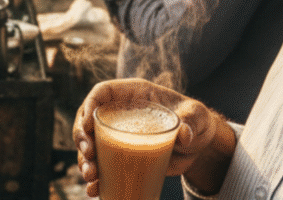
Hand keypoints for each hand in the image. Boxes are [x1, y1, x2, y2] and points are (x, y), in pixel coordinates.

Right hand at [73, 79, 234, 197]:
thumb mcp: (196, 115)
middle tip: (89, 154)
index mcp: (133, 95)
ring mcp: (119, 136)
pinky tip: (94, 189)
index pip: (103, 92)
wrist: (200, 145)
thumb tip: (184, 135)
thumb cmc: (196, 120)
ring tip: (91, 175)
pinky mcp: (123, 157)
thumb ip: (191, 120)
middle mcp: (120, 114)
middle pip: (89, 120)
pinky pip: (102, 166)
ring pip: (91, 145)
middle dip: (82, 137)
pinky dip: (96, 178)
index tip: (88, 125)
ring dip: (85, 161)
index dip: (90, 104)